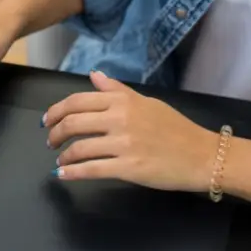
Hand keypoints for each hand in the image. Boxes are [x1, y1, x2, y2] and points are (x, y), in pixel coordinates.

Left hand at [44, 71, 218, 191]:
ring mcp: (124, 144)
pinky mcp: (128, 168)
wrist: (202, 155)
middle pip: (73, 123)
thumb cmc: (176, 129)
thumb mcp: (147, 102)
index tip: (48, 120)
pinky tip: (64, 174)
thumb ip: (118, 91)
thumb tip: (94, 76)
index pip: (77, 101)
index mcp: (123, 101)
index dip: (56, 111)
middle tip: (51, 141)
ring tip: (60, 160)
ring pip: (79, 148)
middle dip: (55, 133)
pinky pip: (92, 170)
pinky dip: (72, 173)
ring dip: (63, 155)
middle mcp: (120, 119)